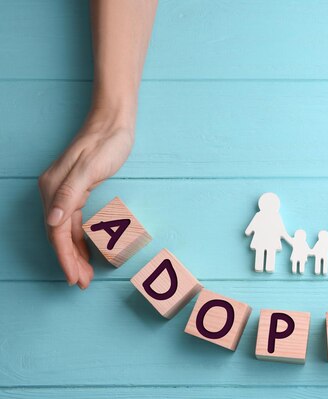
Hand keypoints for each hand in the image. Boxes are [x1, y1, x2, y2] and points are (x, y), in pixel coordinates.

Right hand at [38, 108, 134, 288]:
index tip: (74, 279)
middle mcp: (54, 192)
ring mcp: (65, 191)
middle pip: (59, 235)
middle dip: (69, 261)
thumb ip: (70, 194)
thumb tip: (53, 221)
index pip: (56, 232)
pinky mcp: (78, 190)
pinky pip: (74, 223)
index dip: (65, 258)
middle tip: (82, 284)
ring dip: (74, 254)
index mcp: (54, 188)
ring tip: (84, 275)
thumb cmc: (106, 143)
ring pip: (66, 231)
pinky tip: (86, 253)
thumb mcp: (90, 168)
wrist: (114, 122)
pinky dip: (79, 240)